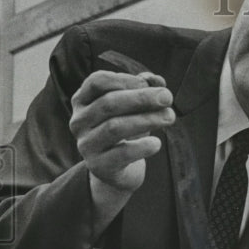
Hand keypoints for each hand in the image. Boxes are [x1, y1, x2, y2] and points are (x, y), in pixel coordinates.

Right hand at [69, 70, 175, 195]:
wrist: (119, 169)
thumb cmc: (126, 129)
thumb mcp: (134, 107)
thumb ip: (144, 89)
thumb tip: (157, 80)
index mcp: (83, 100)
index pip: (97, 81)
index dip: (125, 79)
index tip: (149, 84)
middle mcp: (79, 121)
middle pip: (108, 103)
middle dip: (141, 98)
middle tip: (167, 98)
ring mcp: (86, 144)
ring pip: (114, 127)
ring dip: (147, 120)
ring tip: (169, 117)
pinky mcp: (98, 166)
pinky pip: (121, 154)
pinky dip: (142, 147)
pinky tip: (157, 143)